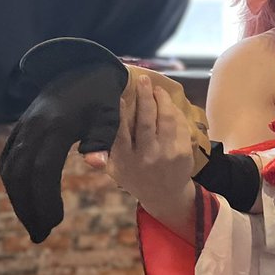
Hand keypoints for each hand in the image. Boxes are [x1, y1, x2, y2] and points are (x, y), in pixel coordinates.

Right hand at [0, 40, 128, 242]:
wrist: (81, 69)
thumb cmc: (102, 95)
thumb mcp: (110, 114)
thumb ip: (104, 139)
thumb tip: (97, 166)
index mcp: (55, 128)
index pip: (42, 171)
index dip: (45, 199)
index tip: (55, 222)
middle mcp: (32, 130)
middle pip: (20, 176)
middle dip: (28, 207)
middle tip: (41, 234)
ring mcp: (23, 129)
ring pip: (10, 170)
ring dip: (18, 199)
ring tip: (34, 224)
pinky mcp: (20, 129)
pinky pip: (7, 159)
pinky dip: (12, 182)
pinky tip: (23, 200)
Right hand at [103, 76, 195, 217]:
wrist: (165, 195)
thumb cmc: (135, 177)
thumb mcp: (116, 169)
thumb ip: (105, 153)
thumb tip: (91, 140)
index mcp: (125, 159)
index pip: (121, 131)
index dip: (121, 111)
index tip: (121, 94)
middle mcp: (147, 156)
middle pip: (147, 120)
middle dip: (145, 96)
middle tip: (143, 79)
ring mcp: (167, 154)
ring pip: (166, 119)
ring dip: (163, 99)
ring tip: (157, 89)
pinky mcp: (183, 151)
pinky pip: (180, 125)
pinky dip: (174, 111)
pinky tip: (169, 104)